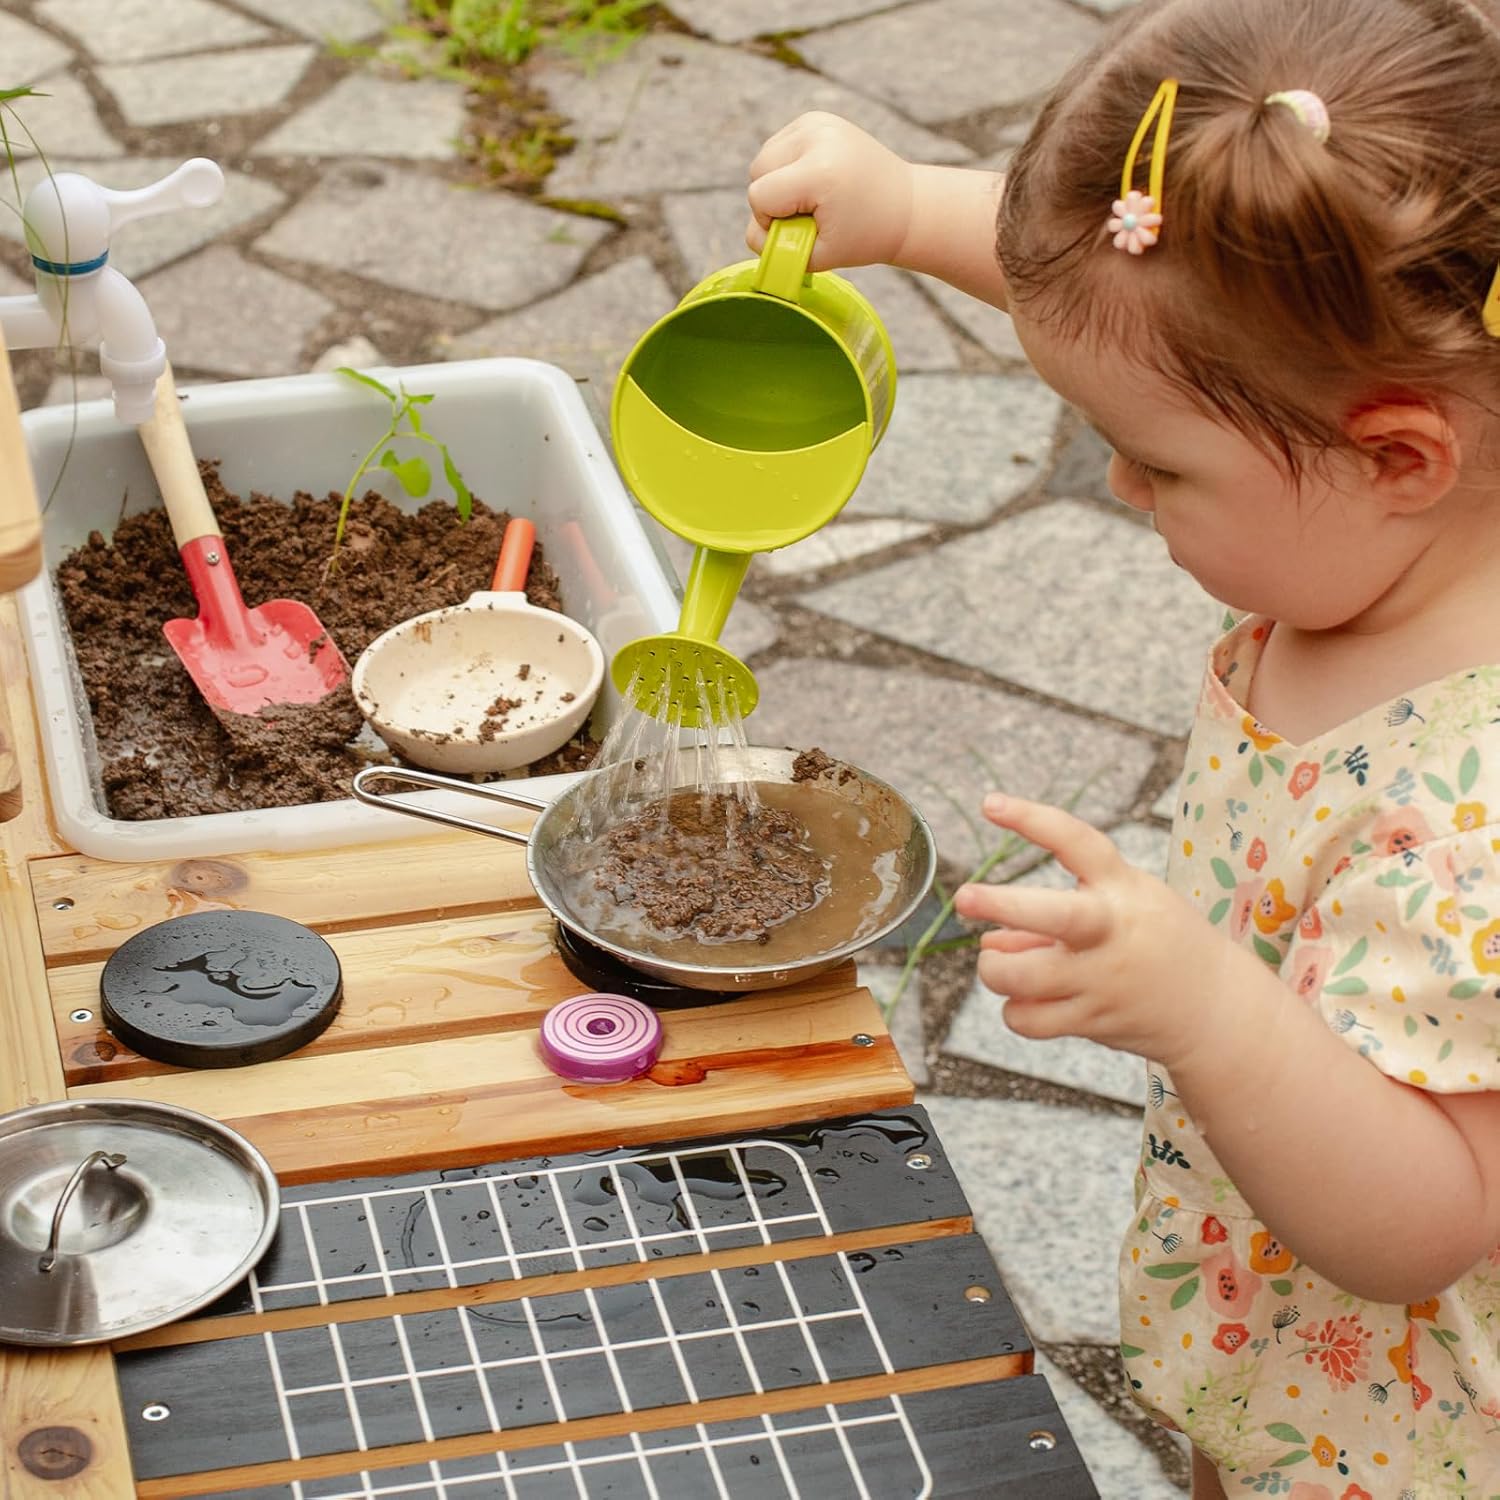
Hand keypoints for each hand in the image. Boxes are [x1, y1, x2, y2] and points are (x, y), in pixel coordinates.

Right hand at [747, 112, 915, 270]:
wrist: (904, 206)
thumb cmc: (863, 236)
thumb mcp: (818, 256)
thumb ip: (774, 249)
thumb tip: (753, 231)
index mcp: (820, 170)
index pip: (759, 195)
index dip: (771, 221)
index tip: (801, 229)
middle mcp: (816, 136)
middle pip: (757, 170)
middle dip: (772, 199)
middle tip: (809, 214)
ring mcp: (816, 122)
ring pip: (764, 157)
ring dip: (778, 182)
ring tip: (813, 196)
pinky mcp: (816, 118)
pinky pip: (778, 146)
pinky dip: (787, 167)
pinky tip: (814, 179)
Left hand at [952, 794, 1242, 1065]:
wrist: (1216, 1008)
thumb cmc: (1158, 941)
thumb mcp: (1122, 905)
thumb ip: (1057, 911)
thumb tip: (989, 939)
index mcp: (1123, 888)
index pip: (1079, 842)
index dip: (1033, 819)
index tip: (991, 803)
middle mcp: (1112, 933)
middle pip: (1053, 916)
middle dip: (1002, 904)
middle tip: (965, 896)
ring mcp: (1102, 980)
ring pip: (1023, 977)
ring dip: (993, 968)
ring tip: (996, 961)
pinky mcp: (1092, 1021)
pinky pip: (1029, 1020)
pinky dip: (1015, 1011)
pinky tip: (1026, 1001)